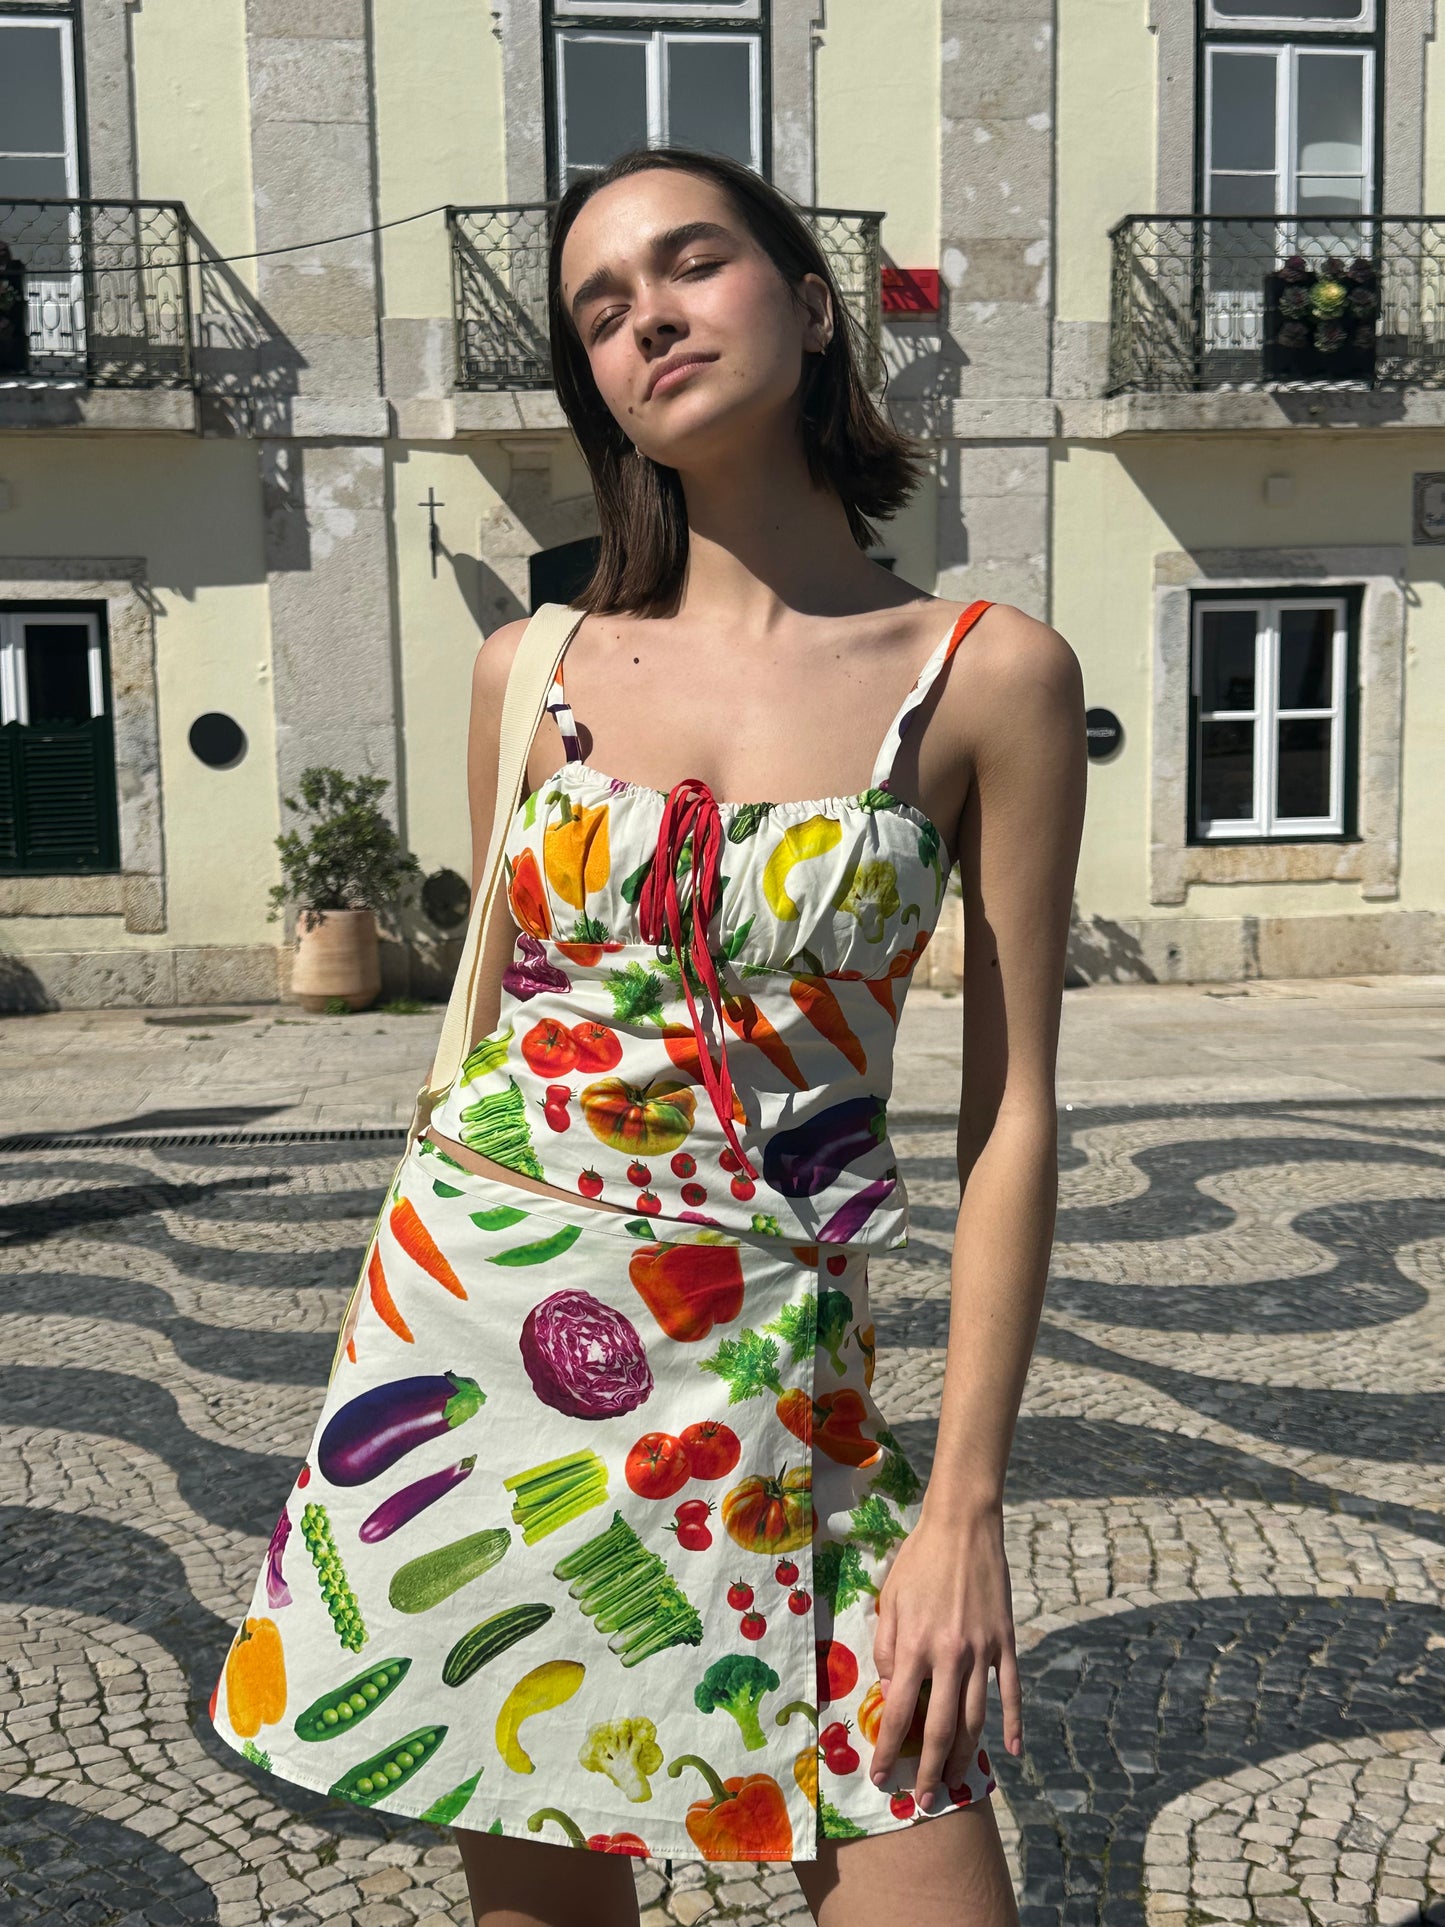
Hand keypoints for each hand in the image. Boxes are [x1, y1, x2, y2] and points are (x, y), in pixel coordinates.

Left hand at [866, 1505, 1021, 1810]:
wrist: (963, 1526)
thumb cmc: (919, 1560)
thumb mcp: (890, 1600)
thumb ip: (887, 1648)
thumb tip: (891, 1691)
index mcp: (916, 1645)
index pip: (899, 1712)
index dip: (888, 1749)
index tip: (880, 1776)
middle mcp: (950, 1655)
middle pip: (940, 1728)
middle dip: (929, 1769)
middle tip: (924, 1800)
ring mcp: (982, 1651)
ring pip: (975, 1718)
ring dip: (965, 1755)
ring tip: (955, 1782)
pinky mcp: (1005, 1642)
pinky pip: (1011, 1691)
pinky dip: (1013, 1724)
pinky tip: (1010, 1751)